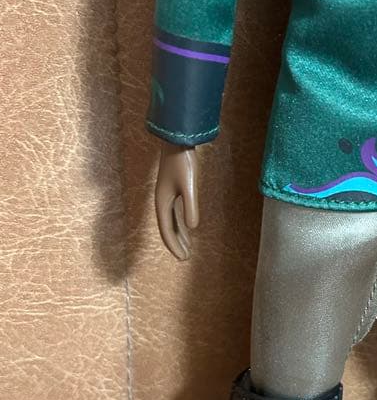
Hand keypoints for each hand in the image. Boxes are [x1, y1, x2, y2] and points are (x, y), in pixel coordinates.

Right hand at [154, 142, 199, 259]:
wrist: (177, 141)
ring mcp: (167, 195)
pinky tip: (188, 228)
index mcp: (162, 202)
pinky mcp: (173, 190)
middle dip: (176, 243)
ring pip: (171, 221)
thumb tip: (192, 227)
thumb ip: (191, 206)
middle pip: (167, 228)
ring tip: (186, 248)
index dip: (174, 245)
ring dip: (178, 235)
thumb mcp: (190, 185)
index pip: (167, 229)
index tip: (183, 258)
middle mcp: (162, 201)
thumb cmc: (183, 162)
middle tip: (185, 258)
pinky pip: (175, 213)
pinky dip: (180, 223)